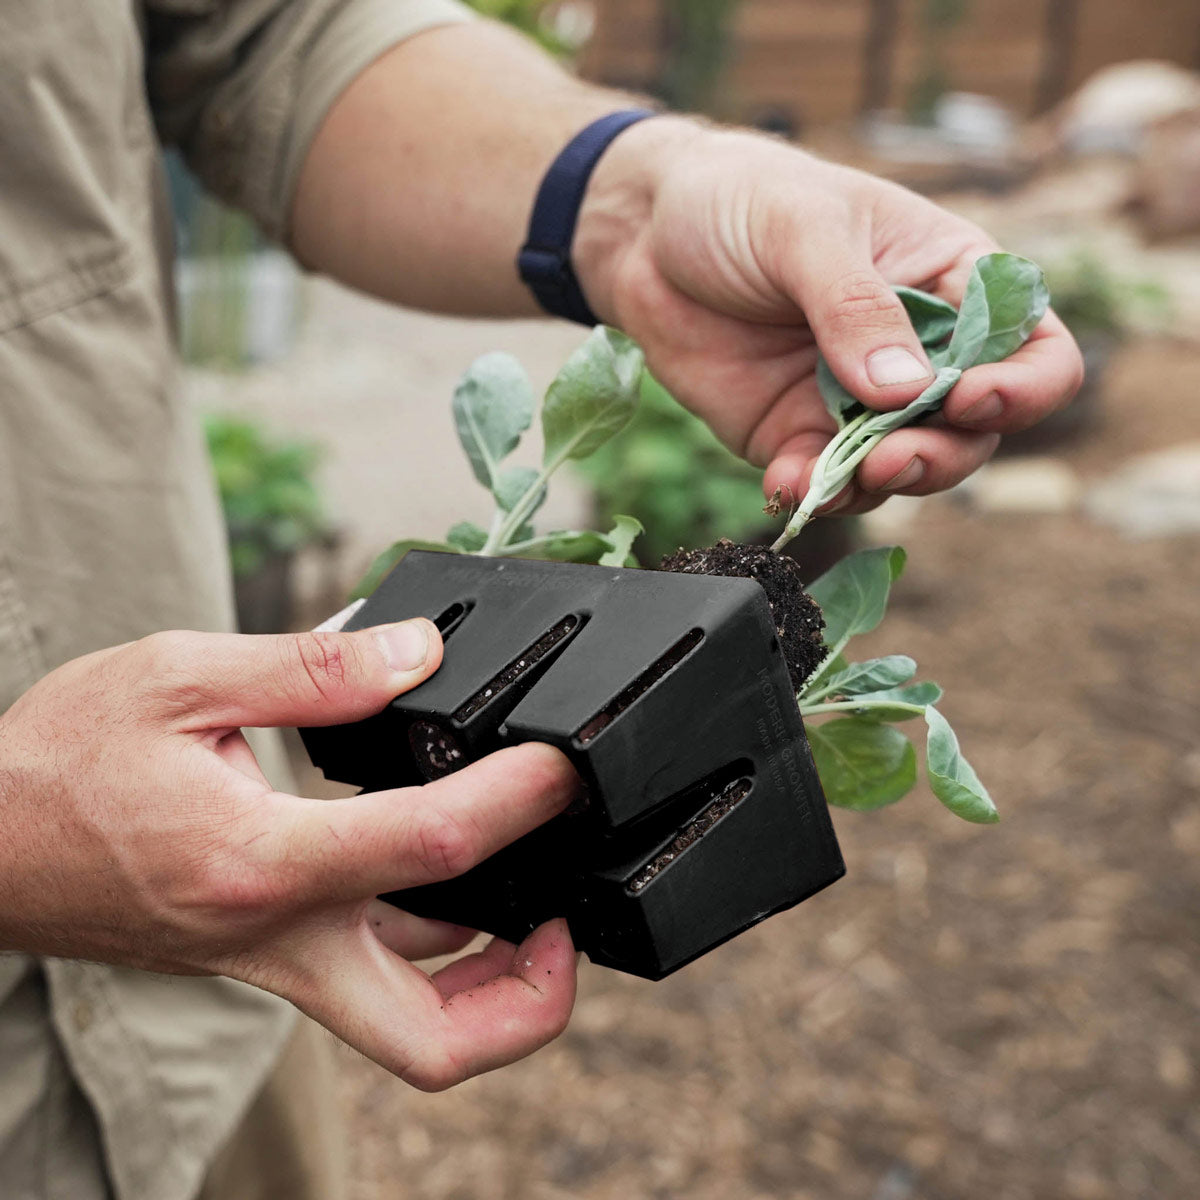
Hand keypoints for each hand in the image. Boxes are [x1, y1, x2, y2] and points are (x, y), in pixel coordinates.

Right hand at [0, 621, 579, 1089]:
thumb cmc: (59, 762)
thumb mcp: (177, 676)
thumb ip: (311, 669)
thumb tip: (417, 652)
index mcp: (260, 862)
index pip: (432, 848)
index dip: (520, 802)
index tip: (566, 766)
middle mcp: (277, 937)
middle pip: (435, 1039)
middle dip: (530, 1001)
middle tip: (569, 925)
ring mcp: (272, 960)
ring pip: (408, 1025)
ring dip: (491, 981)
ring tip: (537, 898)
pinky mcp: (264, 955)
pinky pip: (370, 975)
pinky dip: (431, 943)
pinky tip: (444, 876)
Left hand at [577, 121, 1084, 512]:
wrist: (644, 236)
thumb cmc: (740, 200)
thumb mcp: (803, 229)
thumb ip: (855, 306)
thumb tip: (905, 390)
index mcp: (950, 282)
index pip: (1031, 348)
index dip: (1022, 387)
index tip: (968, 398)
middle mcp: (917, 351)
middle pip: (972, 431)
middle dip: (943, 453)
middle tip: (892, 457)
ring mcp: (857, 401)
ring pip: (905, 467)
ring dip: (884, 483)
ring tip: (846, 474)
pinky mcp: (797, 435)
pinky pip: (825, 482)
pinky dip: (814, 493)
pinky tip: (786, 483)